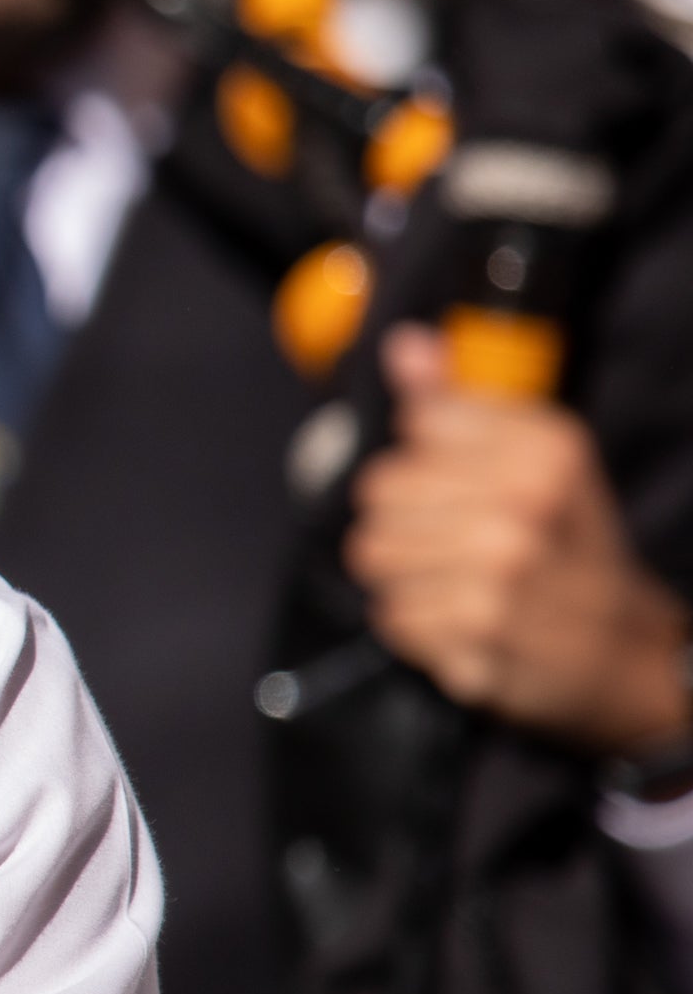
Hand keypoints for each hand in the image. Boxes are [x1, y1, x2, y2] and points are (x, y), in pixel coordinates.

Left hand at [347, 325, 692, 757]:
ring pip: (372, 554)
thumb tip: (404, 345)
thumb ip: (460, 403)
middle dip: (405, 518)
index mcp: (544, 447)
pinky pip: (390, 614)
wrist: (621, 648)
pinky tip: (461, 622)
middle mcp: (524, 503)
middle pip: (377, 491)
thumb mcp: (537, 458)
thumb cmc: (567, 542)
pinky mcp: (476, 633)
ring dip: (404, 573)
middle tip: (457, 541)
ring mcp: (500, 572)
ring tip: (457, 581)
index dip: (429, 458)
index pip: (414, 426)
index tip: (466, 483)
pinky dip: (417, 624)